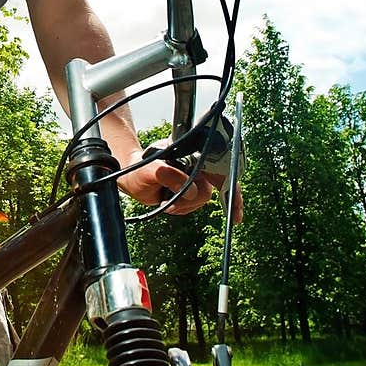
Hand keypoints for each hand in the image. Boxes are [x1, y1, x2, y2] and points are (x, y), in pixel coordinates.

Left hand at [117, 152, 243, 221]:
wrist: (130, 178)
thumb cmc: (137, 169)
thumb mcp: (148, 171)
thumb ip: (166, 175)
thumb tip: (188, 188)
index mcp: (191, 153)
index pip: (219, 168)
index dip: (231, 189)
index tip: (235, 212)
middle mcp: (196, 164)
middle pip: (210, 189)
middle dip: (191, 201)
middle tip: (172, 206)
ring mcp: (193, 177)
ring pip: (202, 199)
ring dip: (184, 206)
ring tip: (165, 202)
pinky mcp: (189, 189)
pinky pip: (194, 204)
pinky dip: (182, 208)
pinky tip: (168, 204)